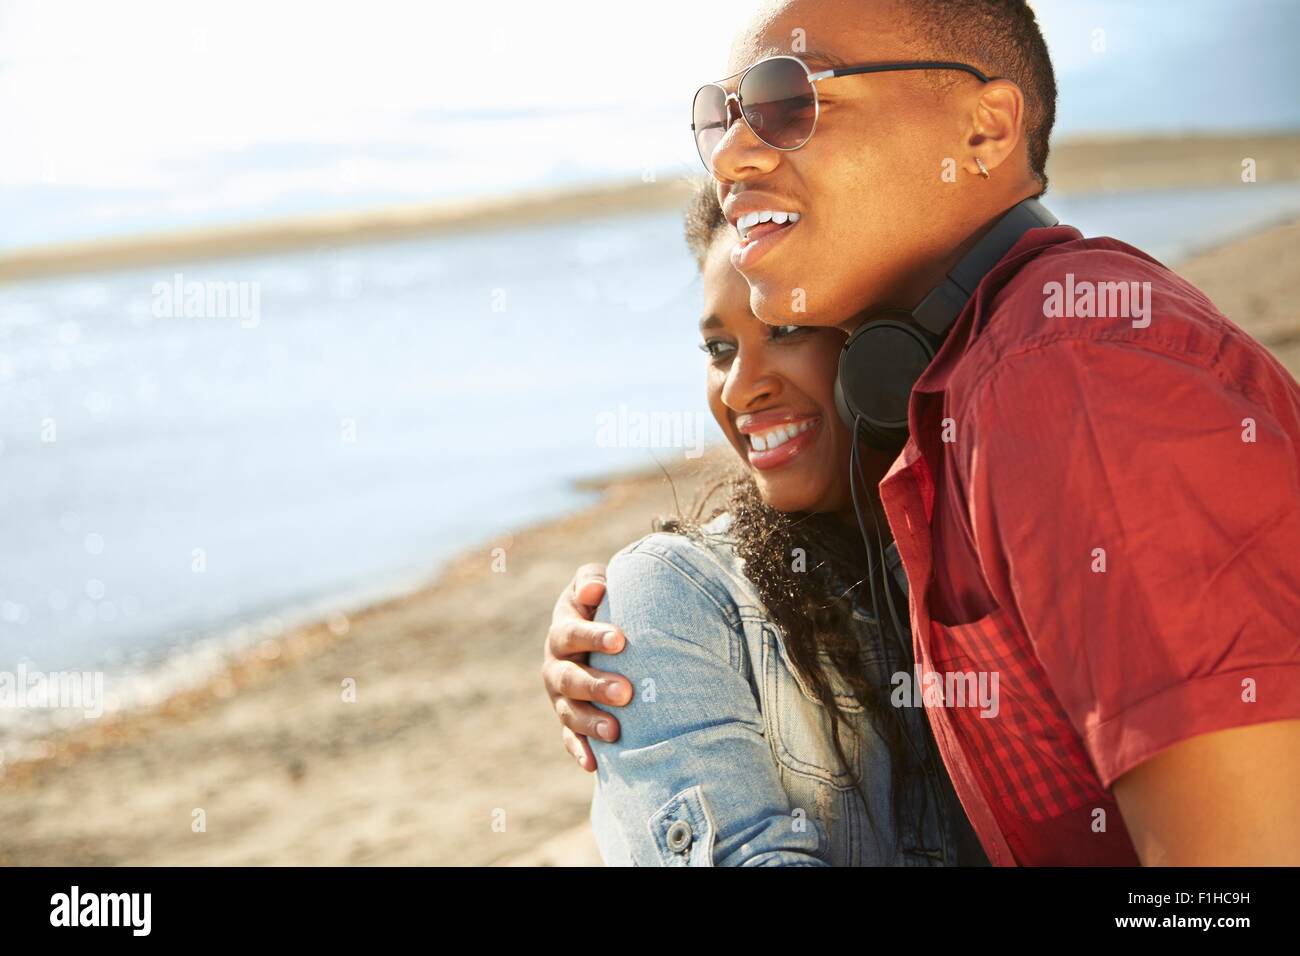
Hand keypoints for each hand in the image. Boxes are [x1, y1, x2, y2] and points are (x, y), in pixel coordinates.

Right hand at [541, 563, 632, 771]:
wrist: (605, 634)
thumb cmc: (604, 605)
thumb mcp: (595, 585)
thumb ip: (592, 581)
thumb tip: (593, 592)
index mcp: (562, 631)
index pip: (571, 632)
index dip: (593, 636)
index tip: (621, 640)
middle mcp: (556, 665)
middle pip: (569, 678)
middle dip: (596, 686)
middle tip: (626, 692)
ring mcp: (560, 696)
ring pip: (569, 712)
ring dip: (590, 723)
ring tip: (615, 732)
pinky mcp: (569, 720)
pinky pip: (570, 738)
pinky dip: (579, 751)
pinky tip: (594, 765)